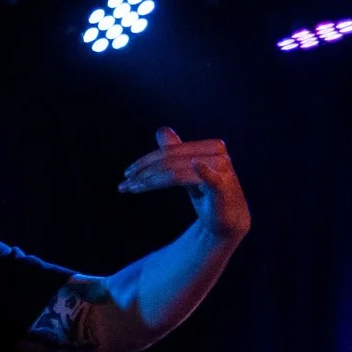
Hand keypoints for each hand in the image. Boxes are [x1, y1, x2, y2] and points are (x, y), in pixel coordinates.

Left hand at [119, 128, 249, 242]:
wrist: (227, 220)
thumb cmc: (206, 195)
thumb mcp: (187, 173)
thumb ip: (176, 153)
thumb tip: (162, 130)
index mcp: (209, 147)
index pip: (170, 151)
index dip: (146, 161)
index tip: (127, 173)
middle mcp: (217, 155)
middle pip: (170, 160)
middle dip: (144, 173)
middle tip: (124, 185)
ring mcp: (221, 170)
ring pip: (175, 173)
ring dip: (150, 182)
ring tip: (132, 189)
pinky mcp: (223, 187)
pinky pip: (210, 177)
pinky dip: (203, 171)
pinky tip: (196, 165)